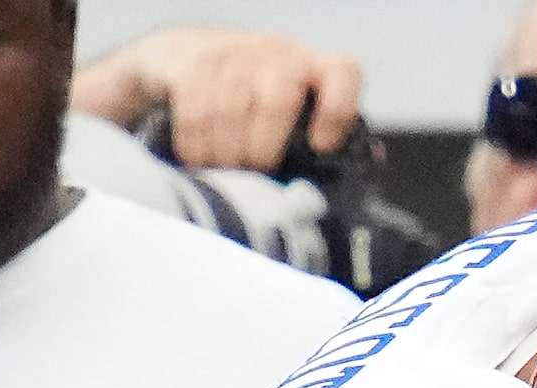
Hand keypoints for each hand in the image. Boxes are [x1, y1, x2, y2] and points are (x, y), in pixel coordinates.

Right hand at [72, 26, 364, 166]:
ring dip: (226, 152)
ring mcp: (237, 53)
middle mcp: (280, 54)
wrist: (190, 57)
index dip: (336, 110)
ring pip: (232, 106)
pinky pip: (196, 108)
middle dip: (263, 148)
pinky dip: (196, 143)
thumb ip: (317, 145)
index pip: (342, 75)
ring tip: (223, 171)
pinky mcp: (196, 60)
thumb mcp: (292, 116)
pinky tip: (198, 158)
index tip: (320, 145)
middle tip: (253, 173)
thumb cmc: (252, 101)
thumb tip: (347, 185)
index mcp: (316, 69)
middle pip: (279, 98)